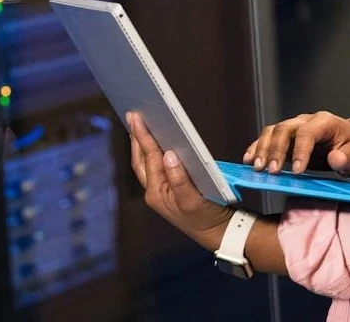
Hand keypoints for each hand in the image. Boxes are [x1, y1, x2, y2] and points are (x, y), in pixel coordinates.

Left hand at [127, 112, 232, 248]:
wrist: (216, 233)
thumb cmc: (206, 218)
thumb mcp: (194, 200)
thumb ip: (180, 178)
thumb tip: (169, 154)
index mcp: (157, 193)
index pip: (149, 158)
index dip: (143, 136)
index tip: (137, 118)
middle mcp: (154, 192)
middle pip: (140, 159)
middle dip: (135, 137)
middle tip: (133, 115)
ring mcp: (159, 191)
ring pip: (145, 164)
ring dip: (141, 144)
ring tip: (139, 124)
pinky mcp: (167, 190)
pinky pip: (154, 167)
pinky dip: (152, 153)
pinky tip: (156, 142)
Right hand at [243, 111, 349, 175]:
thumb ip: (347, 157)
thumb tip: (335, 159)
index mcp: (324, 122)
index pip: (307, 133)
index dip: (301, 151)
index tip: (297, 171)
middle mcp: (305, 121)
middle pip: (284, 129)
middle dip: (275, 150)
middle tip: (271, 171)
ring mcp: (293, 127)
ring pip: (272, 131)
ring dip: (262, 149)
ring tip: (257, 167)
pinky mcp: (285, 138)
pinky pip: (267, 138)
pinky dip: (256, 148)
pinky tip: (249, 159)